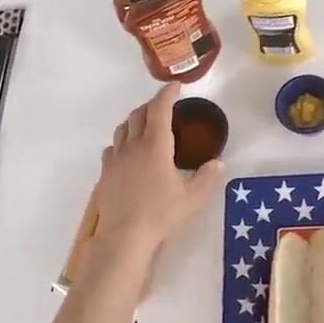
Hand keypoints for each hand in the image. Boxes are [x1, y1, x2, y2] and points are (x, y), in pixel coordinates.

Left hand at [91, 82, 221, 261]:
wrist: (124, 236)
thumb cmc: (161, 215)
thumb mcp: (193, 199)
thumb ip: (207, 178)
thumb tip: (218, 163)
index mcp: (155, 146)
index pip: (159, 109)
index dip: (167, 94)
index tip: (176, 86)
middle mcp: (133, 146)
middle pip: (138, 115)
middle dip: (152, 105)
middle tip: (165, 106)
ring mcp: (115, 159)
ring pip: (122, 129)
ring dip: (135, 120)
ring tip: (146, 125)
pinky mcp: (105, 174)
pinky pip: (112, 148)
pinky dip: (122, 142)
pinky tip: (127, 152)